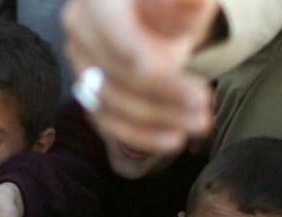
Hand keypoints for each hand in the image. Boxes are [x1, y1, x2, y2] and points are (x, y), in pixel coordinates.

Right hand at [62, 0, 219, 155]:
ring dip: (156, 118)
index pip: (109, 27)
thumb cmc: (164, 5)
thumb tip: (198, 3)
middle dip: (160, 91)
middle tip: (201, 101)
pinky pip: (107, 122)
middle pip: (112, 69)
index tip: (163, 67)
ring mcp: (81, 66)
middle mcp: (80, 33)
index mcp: (97, 2)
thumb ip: (185, 3)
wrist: (147, 19)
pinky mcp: (89, 95)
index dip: (131, 48)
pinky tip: (172, 139)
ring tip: (198, 122)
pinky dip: (140, 135)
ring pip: (109, 101)